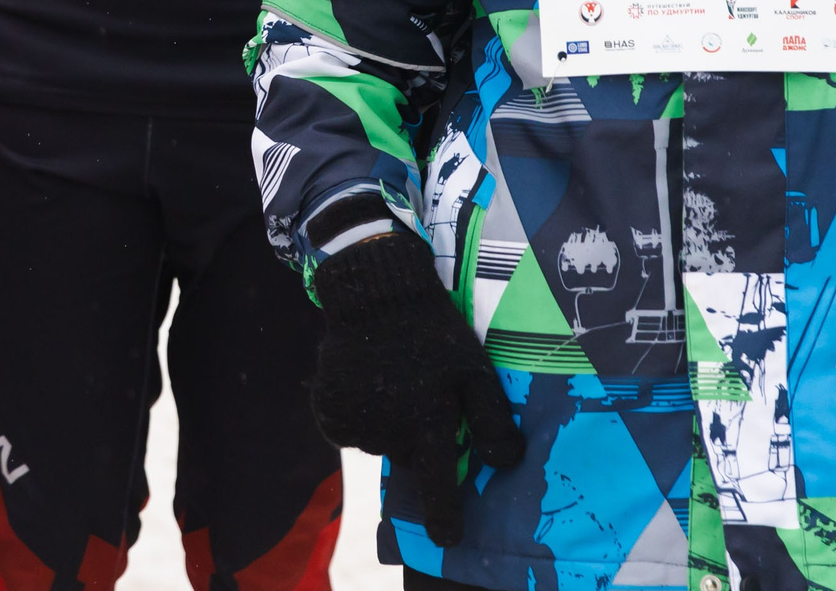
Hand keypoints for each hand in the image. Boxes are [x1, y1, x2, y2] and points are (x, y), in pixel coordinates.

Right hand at [310, 232, 521, 544]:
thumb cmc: (433, 335)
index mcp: (428, 426)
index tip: (446, 540)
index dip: (444, 518)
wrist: (373, 296)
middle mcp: (389, 433)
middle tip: (421, 395)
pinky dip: (358, 414)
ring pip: (380, 441)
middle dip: (418, 436)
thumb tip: (506, 465)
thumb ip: (492, 421)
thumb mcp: (475, 372)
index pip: (438, 488)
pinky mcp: (329, 412)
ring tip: (392, 378)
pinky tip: (365, 381)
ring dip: (388, 423)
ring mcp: (355, 424)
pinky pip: (349, 429)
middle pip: (410, 456)